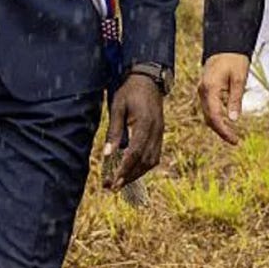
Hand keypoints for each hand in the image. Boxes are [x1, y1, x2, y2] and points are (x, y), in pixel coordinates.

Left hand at [102, 74, 164, 189]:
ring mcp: (160, 133)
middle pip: (144, 162)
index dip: (124, 170)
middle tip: (113, 187)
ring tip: (121, 181)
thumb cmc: (130, 92)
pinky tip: (132, 170)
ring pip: (152, 161)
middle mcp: (156, 131)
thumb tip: (108, 155)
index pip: (134, 153)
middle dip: (129, 177)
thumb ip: (114, 131)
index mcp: (145, 124)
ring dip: (137, 174)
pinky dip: (144, 166)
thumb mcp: (117, 107)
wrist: (148, 80)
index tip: (113, 182)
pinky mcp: (160, 134)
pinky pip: (155, 156)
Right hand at [198, 52, 249, 144]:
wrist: (225, 45)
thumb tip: (234, 119)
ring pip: (207, 114)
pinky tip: (226, 121)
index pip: (215, 116)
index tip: (234, 140)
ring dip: (218, 125)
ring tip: (231, 134)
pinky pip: (209, 108)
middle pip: (209, 118)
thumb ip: (235, 99)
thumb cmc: (234, 59)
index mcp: (210, 89)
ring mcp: (202, 90)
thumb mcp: (239, 79)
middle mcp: (203, 91)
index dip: (224, 131)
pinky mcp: (205, 90)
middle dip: (221, 131)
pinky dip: (216, 117)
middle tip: (235, 140)